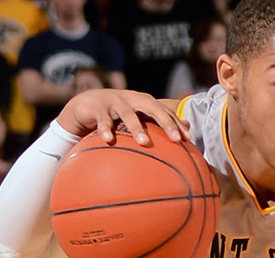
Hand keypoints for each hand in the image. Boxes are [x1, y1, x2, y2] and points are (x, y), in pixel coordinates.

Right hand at [56, 89, 190, 143]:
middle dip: (165, 122)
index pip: (164, 111)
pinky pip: (103, 120)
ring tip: (145, 142)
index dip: (176, 123)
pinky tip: (108, 140)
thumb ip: (159, 120)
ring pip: (128, 114)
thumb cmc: (118, 113)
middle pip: (152, 108)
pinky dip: (105, 130)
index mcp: (144, 101)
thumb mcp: (138, 115)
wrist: (86, 103)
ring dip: (137, 127)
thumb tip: (188, 127)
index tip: (188, 139)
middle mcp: (132, 99)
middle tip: (175, 139)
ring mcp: (115, 102)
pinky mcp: (98, 108)